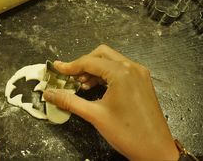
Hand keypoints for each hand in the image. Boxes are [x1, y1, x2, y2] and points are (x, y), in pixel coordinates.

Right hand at [43, 45, 178, 159]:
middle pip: (101, 54)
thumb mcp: (95, 115)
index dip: (70, 66)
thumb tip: (48, 94)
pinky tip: (95, 87)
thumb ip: (69, 101)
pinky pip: (120, 69)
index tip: (56, 69)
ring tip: (81, 84)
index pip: (89, 62)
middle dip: (83, 64)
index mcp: (121, 73)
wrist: (156, 151)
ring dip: (94, 69)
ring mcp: (139, 74)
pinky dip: (105, 74)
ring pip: (111, 61)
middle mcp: (132, 68)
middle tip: (70, 77)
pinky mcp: (142, 82)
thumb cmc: (127, 133)